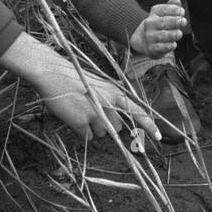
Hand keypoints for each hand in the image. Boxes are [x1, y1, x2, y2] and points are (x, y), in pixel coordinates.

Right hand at [37, 66, 162, 142]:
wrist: (53, 73)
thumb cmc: (74, 80)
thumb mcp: (99, 87)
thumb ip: (110, 102)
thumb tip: (114, 123)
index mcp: (115, 93)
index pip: (137, 111)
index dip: (149, 125)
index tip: (159, 137)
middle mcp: (109, 103)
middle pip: (117, 128)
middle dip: (106, 125)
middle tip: (91, 110)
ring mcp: (97, 113)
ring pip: (101, 134)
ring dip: (92, 128)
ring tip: (80, 111)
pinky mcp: (83, 122)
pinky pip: (88, 137)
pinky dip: (81, 132)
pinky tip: (73, 117)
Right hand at [128, 0, 186, 57]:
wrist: (144, 40)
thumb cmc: (160, 25)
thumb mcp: (165, 14)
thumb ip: (172, 7)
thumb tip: (177, 1)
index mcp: (154, 13)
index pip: (163, 9)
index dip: (173, 10)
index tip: (182, 12)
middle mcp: (150, 24)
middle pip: (162, 22)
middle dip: (174, 21)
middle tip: (183, 21)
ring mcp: (150, 36)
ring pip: (162, 35)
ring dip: (172, 34)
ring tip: (179, 33)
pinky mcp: (152, 48)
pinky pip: (160, 47)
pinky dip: (168, 46)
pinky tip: (174, 44)